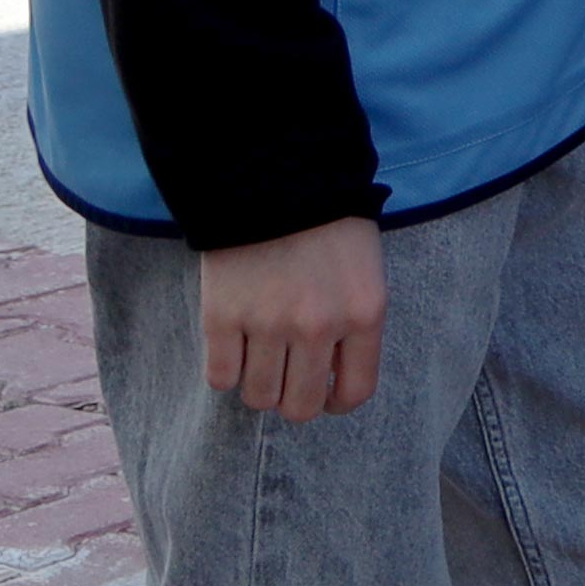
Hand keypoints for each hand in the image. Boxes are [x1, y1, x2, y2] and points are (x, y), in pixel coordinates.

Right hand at [196, 217, 385, 421]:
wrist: (276, 179)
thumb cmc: (328, 225)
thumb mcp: (364, 273)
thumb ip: (354, 325)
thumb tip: (330, 378)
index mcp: (363, 314)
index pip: (355, 391)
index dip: (336, 403)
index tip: (324, 395)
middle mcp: (318, 326)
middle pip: (300, 406)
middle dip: (293, 400)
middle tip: (286, 380)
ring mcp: (267, 323)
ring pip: (258, 397)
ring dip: (258, 385)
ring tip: (259, 359)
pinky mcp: (222, 316)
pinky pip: (220, 378)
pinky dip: (225, 372)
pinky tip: (233, 349)